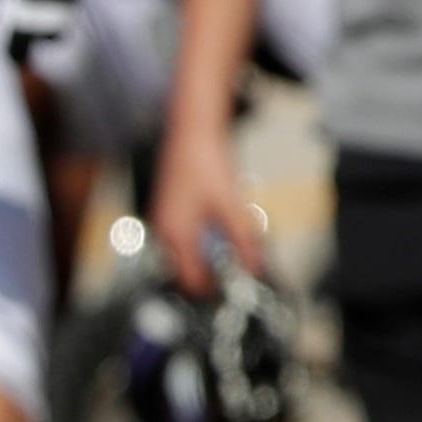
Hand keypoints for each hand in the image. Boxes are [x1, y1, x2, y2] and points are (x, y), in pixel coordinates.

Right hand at [151, 113, 266, 298]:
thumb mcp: (231, 206)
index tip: (236, 288)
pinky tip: (221, 231)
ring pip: (185, 255)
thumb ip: (244, 241)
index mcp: (176, 235)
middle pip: (186, 270)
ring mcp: (165, 220)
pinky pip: (184, 239)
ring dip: (208, 257)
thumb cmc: (204, 163)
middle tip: (239, 271)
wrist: (191, 133)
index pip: (191, 280)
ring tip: (234, 250)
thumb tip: (256, 267)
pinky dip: (203, 242)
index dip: (214, 289)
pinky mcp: (170, 210)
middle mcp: (164, 232)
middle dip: (211, 274)